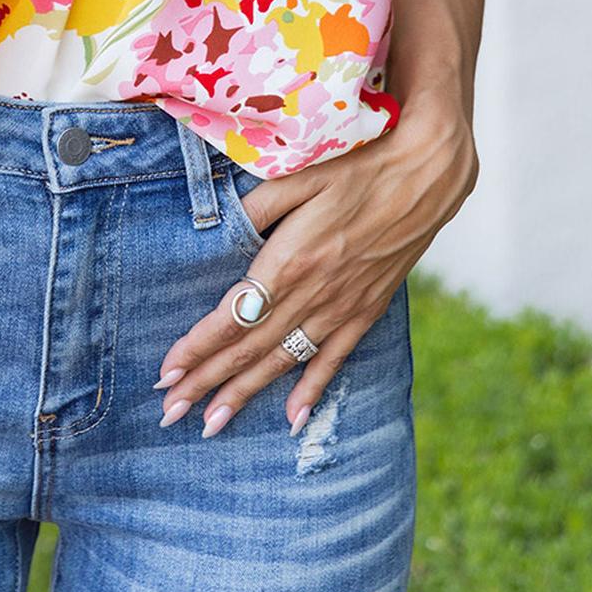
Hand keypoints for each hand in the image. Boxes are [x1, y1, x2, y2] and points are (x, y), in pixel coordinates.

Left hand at [153, 92, 477, 437]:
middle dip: (206, 382)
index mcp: (290, 259)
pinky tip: (291, 420)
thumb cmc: (357, 167)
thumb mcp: (299, 176)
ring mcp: (342, 307)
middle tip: (171, 413)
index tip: (167, 371)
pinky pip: (333, 359)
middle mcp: (313, 293)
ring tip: (212, 424)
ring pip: (284, 361)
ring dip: (244, 394)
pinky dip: (311, 391)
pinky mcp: (367, 311)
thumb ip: (256, 206)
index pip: (232, 315)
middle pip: (250, 348)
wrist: (424, 178)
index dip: (197, 347)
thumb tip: (215, 228)